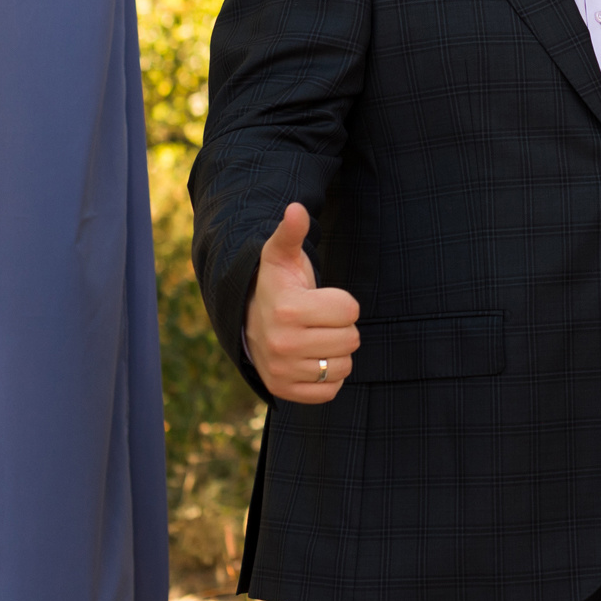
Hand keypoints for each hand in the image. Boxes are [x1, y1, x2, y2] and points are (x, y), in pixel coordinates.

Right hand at [244, 203, 361, 403]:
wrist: (248, 319)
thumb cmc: (277, 284)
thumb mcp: (281, 255)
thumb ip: (292, 232)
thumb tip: (296, 209)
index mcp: (287, 310)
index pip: (350, 310)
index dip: (342, 302)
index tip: (320, 299)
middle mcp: (282, 344)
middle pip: (351, 339)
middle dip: (341, 327)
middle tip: (318, 320)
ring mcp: (282, 371)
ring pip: (344, 366)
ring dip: (336, 352)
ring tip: (314, 338)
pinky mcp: (284, 391)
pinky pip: (331, 391)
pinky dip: (329, 377)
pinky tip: (312, 359)